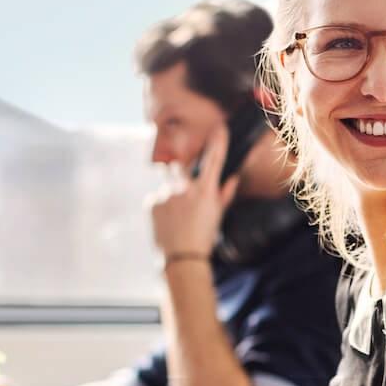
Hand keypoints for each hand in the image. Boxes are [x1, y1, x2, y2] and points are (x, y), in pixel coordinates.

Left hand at [149, 124, 239, 258]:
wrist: (182, 257)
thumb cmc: (204, 237)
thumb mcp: (218, 214)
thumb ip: (225, 193)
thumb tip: (232, 177)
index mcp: (205, 191)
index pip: (214, 160)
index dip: (218, 142)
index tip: (220, 127)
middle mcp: (185, 188)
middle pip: (179, 167)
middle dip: (180, 173)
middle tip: (184, 194)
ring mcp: (167, 194)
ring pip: (168, 185)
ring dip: (171, 194)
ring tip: (176, 216)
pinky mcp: (152, 202)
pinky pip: (157, 198)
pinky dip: (162, 207)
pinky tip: (168, 222)